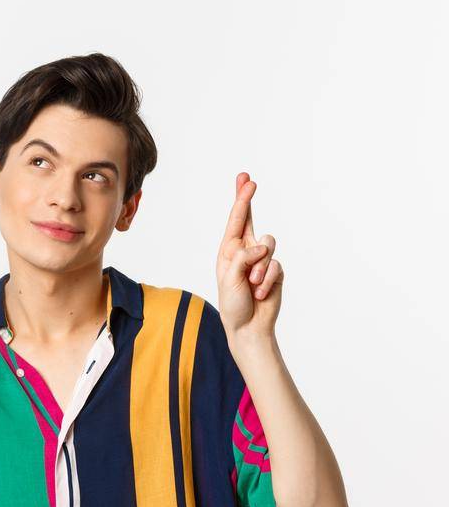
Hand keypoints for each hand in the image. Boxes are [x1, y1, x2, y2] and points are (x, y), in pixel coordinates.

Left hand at [216, 172, 282, 339]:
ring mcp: (263, 260)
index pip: (236, 221)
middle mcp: (246, 252)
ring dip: (259, 267)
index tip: (245, 180)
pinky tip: (261, 293)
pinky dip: (267, 280)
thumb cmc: (233, 303)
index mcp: (229, 251)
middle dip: (248, 200)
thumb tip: (261, 246)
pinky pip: (276, 266)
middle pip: (252, 221)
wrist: (249, 326)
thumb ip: (242, 258)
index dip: (241, 200)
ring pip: (269, 245)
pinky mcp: (276, 271)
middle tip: (249, 181)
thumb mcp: (229, 279)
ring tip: (251, 284)